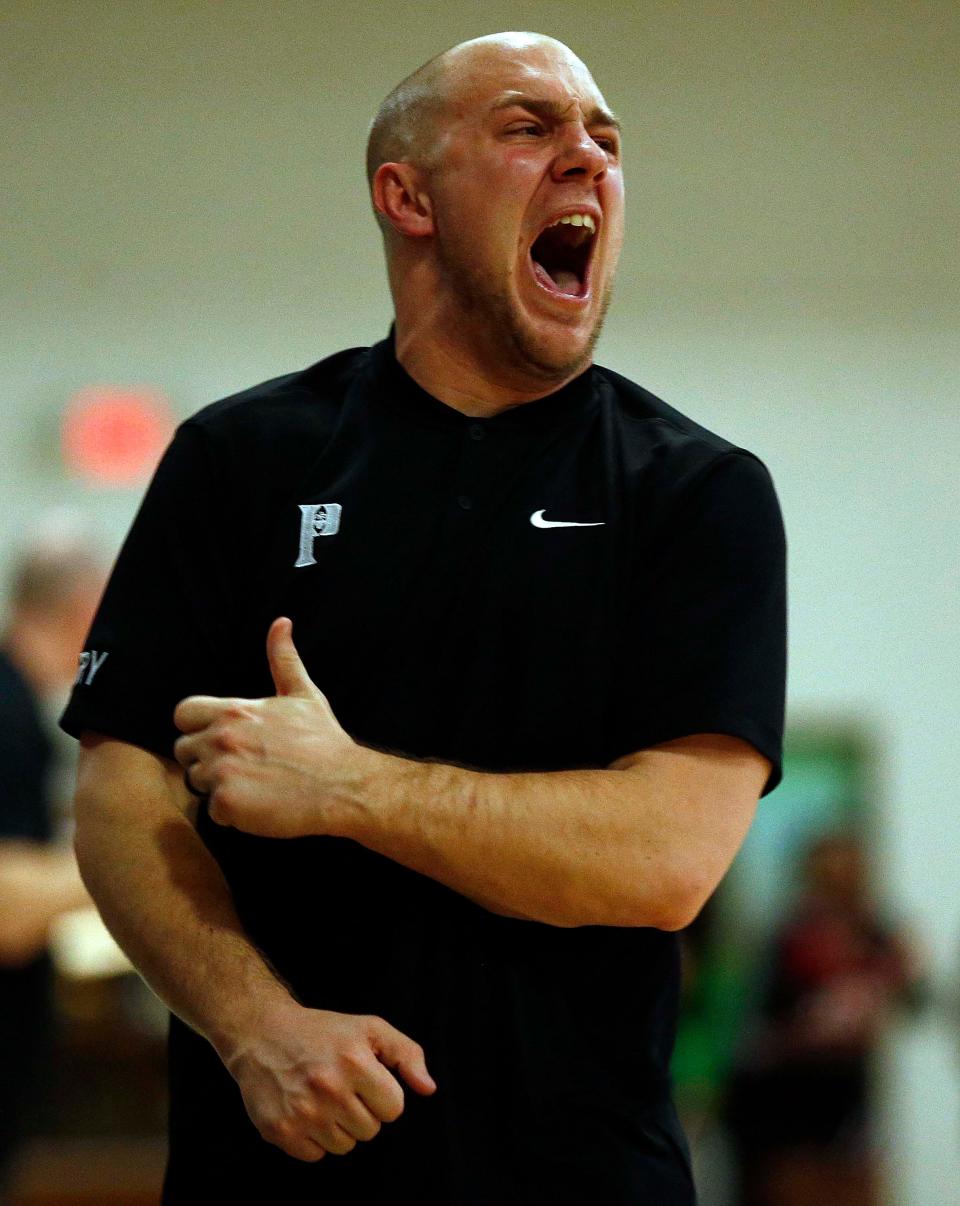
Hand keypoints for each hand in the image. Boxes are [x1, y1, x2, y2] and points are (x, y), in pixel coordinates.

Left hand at [173, 617, 363, 837]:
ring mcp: (222, 771)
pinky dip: (232, 813)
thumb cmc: (324, 741)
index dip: (197, 726)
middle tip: (243, 766)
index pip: (183, 714)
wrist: (344, 785)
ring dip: (219, 786)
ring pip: (197, 781)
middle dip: (206, 758)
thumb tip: (281, 623)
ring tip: (255, 785)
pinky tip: (259, 804)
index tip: (221, 737)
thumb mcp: (304, 694)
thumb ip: (283, 658)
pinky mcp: (228, 803)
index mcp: (234, 710)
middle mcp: (222, 737)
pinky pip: (212, 811)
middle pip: (184, 750)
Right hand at [222, 998, 435, 1160]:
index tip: (366, 1081)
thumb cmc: (322, 1031)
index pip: (394, 1109)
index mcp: (355, 1061)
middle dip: (361, 1111)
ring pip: (345, 1147)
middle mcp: (329, 1087)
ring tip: (323, 1098)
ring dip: (338, 1127)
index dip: (383, 1096)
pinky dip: (313, 1139)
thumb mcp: (369, 1028)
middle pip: (370, 1131)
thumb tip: (428, 1088)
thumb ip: (407, 1054)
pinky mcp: (280, 1130)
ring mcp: (302, 1112)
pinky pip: (315, 1156)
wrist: (263, 1033)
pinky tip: (304, 1110)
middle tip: (341, 1087)